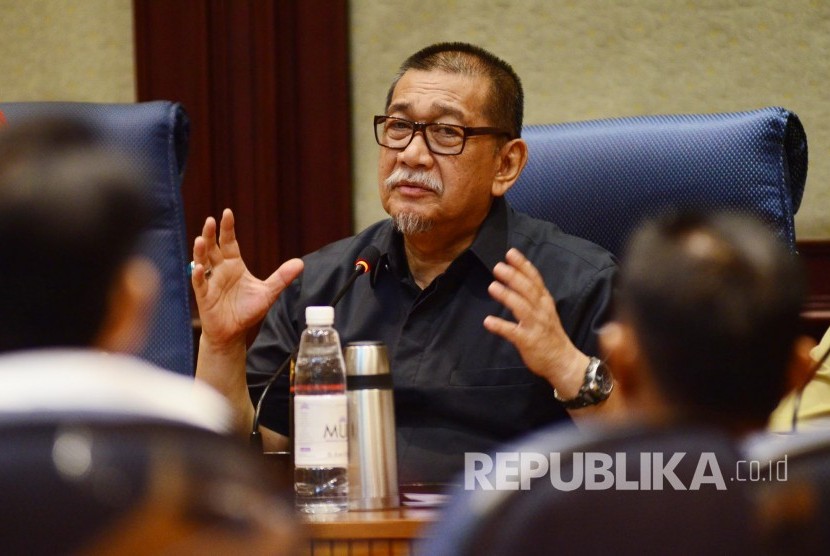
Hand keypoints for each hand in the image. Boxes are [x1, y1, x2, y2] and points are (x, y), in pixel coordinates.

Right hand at [192, 208, 303, 347]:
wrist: (234, 332)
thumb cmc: (247, 310)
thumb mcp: (268, 293)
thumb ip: (281, 277)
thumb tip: (300, 263)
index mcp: (233, 264)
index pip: (229, 242)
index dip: (227, 228)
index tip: (227, 212)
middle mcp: (220, 270)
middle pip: (213, 248)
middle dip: (211, 234)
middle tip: (210, 220)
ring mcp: (210, 282)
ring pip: (202, 262)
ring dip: (201, 251)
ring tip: (201, 239)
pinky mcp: (204, 297)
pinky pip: (200, 284)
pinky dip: (198, 275)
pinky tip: (199, 268)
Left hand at [483, 248, 587, 396]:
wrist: (563, 362)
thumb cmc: (550, 334)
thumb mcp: (545, 310)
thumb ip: (533, 295)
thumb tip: (516, 277)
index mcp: (545, 302)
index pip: (535, 279)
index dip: (523, 265)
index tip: (511, 253)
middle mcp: (541, 311)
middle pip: (528, 290)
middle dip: (513, 276)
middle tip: (498, 266)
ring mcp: (536, 326)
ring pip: (522, 307)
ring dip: (507, 296)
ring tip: (492, 286)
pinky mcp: (529, 341)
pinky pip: (514, 332)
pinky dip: (501, 326)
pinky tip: (488, 321)